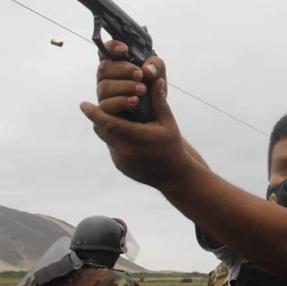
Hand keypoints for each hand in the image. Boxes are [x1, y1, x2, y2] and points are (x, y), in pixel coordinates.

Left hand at [80, 40, 196, 188]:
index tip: (83, 104)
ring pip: (105, 139)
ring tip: (109, 118)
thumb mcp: (168, 123)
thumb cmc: (172, 147)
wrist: (175, 176)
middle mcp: (125, 150)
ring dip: (105, 127)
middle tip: (92, 107)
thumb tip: (156, 80)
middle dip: (97, 117)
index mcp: (137, 138)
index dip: (93, 113)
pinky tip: (122, 133)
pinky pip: (112, 148)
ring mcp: (121, 160)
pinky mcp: (120, 166)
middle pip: (102, 130)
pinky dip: (114, 138)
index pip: (108, 123)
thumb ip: (159, 102)